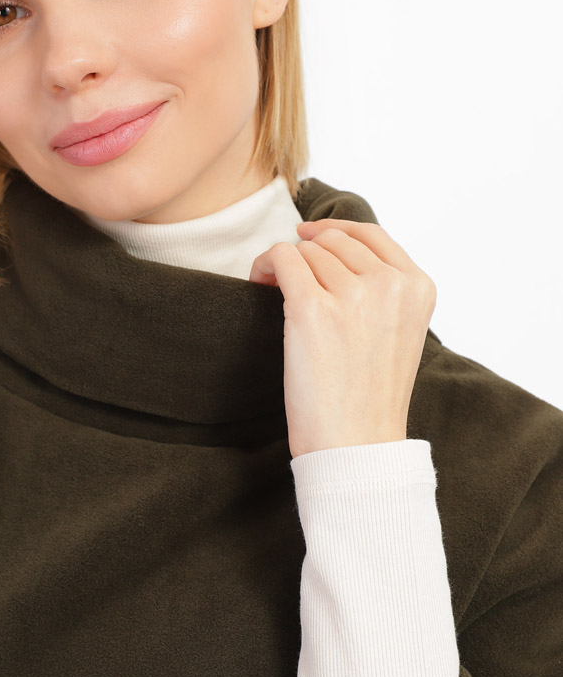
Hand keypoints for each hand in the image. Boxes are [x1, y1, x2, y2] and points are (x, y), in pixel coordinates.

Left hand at [248, 219, 435, 456]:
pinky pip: (281, 258)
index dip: (334, 231)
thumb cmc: (369, 396)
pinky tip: (259, 282)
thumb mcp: (399, 331)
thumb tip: (331, 247)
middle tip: (289, 280)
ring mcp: (353, 295)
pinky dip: (265, 264)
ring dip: (283, 265)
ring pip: (305, 252)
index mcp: (418, 287)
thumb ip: (383, 289)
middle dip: (307, 255)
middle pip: (332, 242)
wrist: (357, 445)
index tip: (310, 237)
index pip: (370, 235)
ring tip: (275, 288)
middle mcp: (390, 285)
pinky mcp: (312, 309)